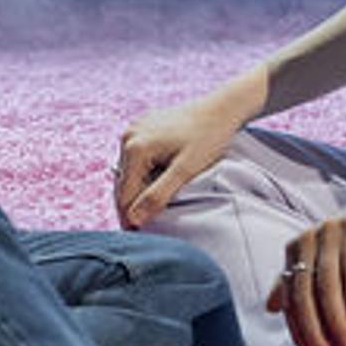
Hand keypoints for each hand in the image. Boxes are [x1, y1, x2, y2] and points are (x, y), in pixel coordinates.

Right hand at [114, 80, 259, 227]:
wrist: (223, 108)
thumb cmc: (209, 138)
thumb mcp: (186, 170)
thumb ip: (158, 195)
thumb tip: (134, 220)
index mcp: (135, 147)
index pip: (124, 195)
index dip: (130, 219)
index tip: (139, 238)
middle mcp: (128, 136)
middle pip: (123, 184)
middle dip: (132, 206)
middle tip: (144, 229)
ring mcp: (134, 129)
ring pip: (129, 171)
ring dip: (138, 190)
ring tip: (151, 209)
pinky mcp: (143, 126)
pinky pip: (136, 158)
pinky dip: (143, 174)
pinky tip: (156, 184)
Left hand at [267, 190, 345, 345]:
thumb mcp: (323, 259)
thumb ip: (296, 281)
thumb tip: (270, 308)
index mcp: (295, 249)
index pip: (291, 299)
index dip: (300, 332)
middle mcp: (308, 238)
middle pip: (304, 295)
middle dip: (315, 331)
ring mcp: (331, 231)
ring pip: (327, 286)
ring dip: (336, 321)